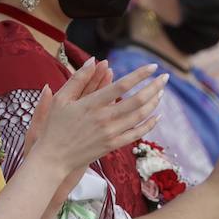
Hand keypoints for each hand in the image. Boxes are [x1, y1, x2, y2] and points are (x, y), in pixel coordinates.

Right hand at [28, 60, 166, 172]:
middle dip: (154, 87)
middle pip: (137, 100)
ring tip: (161, 92)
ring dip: (153, 102)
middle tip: (166, 77)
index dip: (140, 75)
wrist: (53, 158)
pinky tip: (157, 116)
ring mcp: (110, 133)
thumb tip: (94, 60)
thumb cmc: (54, 126)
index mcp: (91, 104)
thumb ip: (79, 79)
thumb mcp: (61, 99)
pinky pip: (136, 134)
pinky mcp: (112, 145)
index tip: (152, 66)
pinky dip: (149, 124)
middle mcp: (103, 118)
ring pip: (139, 116)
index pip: (122, 85)